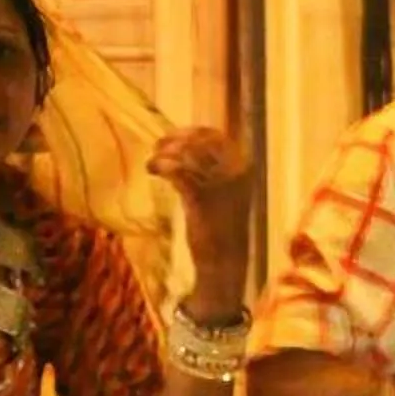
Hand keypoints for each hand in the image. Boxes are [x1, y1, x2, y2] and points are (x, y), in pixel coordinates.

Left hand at [149, 128, 255, 309]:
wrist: (225, 263)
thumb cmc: (221, 231)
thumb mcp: (221, 195)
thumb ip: (209, 173)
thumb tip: (184, 150)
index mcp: (243, 169)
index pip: (217, 137)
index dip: (192, 132)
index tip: (172, 136)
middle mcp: (234, 173)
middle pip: (201, 142)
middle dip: (175, 140)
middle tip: (157, 146)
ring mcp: (219, 185)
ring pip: (188, 155)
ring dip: (165, 154)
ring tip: (152, 162)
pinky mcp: (202, 199)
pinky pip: (179, 172)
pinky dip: (162, 166)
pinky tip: (152, 170)